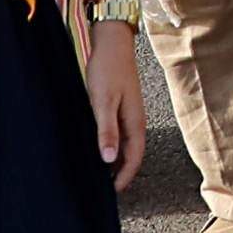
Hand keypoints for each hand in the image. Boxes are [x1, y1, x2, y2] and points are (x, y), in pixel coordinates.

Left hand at [84, 21, 146, 188]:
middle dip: (119, 172)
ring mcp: (128, 112)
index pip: (134, 158)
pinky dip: (110, 143)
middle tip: (103, 186)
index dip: (124, 177)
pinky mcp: (119, 104)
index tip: (112, 192)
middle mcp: (134, 120)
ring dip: (114, 158)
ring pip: (124, 143)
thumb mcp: (103, 101)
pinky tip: (97, 144)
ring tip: (99, 170)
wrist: (112, 40)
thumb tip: (109, 159)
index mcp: (135, 122)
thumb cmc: (108, 68)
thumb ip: (107, 131)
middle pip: (130, 153)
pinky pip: (117, 131)